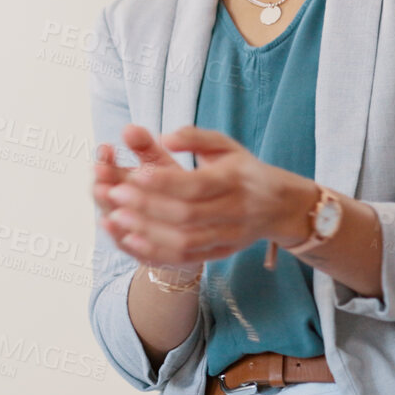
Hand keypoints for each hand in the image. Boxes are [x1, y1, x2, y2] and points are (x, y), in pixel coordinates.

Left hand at [101, 125, 313, 269]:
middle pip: (187, 214)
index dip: (163, 182)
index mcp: (235, 179)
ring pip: (186, 241)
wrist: (281, 206)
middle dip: (147, 206)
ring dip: (147, 232)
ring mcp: (230, 235)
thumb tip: (165, 136)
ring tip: (114, 218)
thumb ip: (195, 136)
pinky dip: (156, 251)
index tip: (133, 174)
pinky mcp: (222, 253)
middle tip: (113, 196)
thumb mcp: (226, 146)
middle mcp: (236, 210)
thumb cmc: (242, 170)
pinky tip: (129, 240)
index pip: (196, 184)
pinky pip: (187, 258)